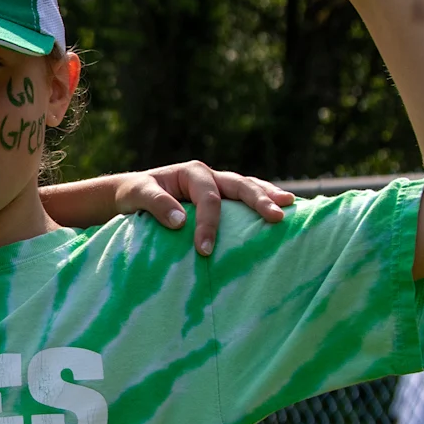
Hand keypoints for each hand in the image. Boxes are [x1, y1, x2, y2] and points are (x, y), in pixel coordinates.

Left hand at [113, 161, 294, 255]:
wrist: (132, 192)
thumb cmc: (134, 193)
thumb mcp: (137, 195)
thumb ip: (156, 204)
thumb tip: (181, 223)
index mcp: (191, 173)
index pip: (208, 199)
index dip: (209, 224)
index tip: (204, 250)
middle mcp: (209, 175)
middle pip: (239, 185)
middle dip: (259, 200)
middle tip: (277, 217)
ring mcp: (218, 184)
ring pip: (248, 186)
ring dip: (269, 195)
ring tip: (290, 205)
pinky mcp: (221, 196)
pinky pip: (245, 196)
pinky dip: (262, 199)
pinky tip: (280, 207)